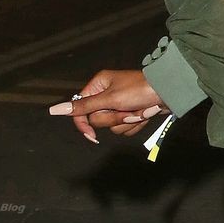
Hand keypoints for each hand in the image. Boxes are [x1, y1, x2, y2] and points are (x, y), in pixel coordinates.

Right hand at [48, 70, 165, 144]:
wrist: (168, 92)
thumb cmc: (139, 90)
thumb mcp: (109, 98)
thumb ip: (83, 106)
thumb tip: (54, 109)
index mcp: (98, 86)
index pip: (80, 110)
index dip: (84, 124)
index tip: (91, 136)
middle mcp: (106, 95)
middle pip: (98, 120)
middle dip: (114, 118)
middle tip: (126, 109)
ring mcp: (119, 106)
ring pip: (112, 126)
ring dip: (126, 121)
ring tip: (138, 110)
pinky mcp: (131, 113)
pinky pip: (126, 128)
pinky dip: (135, 124)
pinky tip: (144, 114)